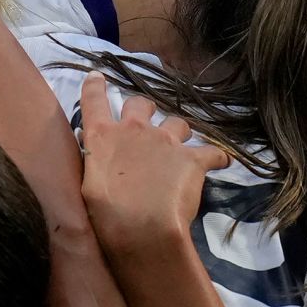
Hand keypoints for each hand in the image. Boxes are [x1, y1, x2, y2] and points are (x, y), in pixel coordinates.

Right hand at [77, 72, 228, 248]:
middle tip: (147, 127)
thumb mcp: (87, 185)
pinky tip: (219, 164)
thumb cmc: (104, 214)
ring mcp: (165, 141)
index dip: (94, 87)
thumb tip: (98, 156)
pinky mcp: (192, 158)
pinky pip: (213, 152)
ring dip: (179, 133)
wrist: (141, 229)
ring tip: (180, 152)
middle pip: (141, 103)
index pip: (94, 101)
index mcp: (102, 136)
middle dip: (144, 110)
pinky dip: (217, 157)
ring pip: (178, 123)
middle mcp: (133, 130)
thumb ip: (95, 163)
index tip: (97, 77)